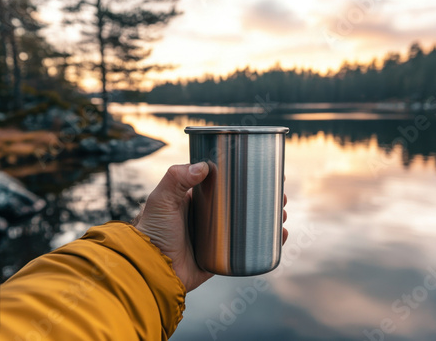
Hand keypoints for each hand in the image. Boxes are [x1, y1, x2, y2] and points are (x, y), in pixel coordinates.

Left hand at [134, 162, 288, 291]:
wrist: (153, 270)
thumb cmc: (152, 232)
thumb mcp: (161, 200)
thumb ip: (176, 178)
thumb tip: (204, 166)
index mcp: (198, 199)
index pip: (228, 183)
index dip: (248, 176)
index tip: (266, 171)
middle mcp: (211, 216)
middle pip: (245, 202)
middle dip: (266, 197)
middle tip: (281, 196)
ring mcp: (218, 236)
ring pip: (251, 224)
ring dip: (271, 217)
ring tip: (283, 214)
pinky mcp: (222, 256)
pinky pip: (249, 248)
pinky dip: (268, 242)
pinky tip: (281, 236)